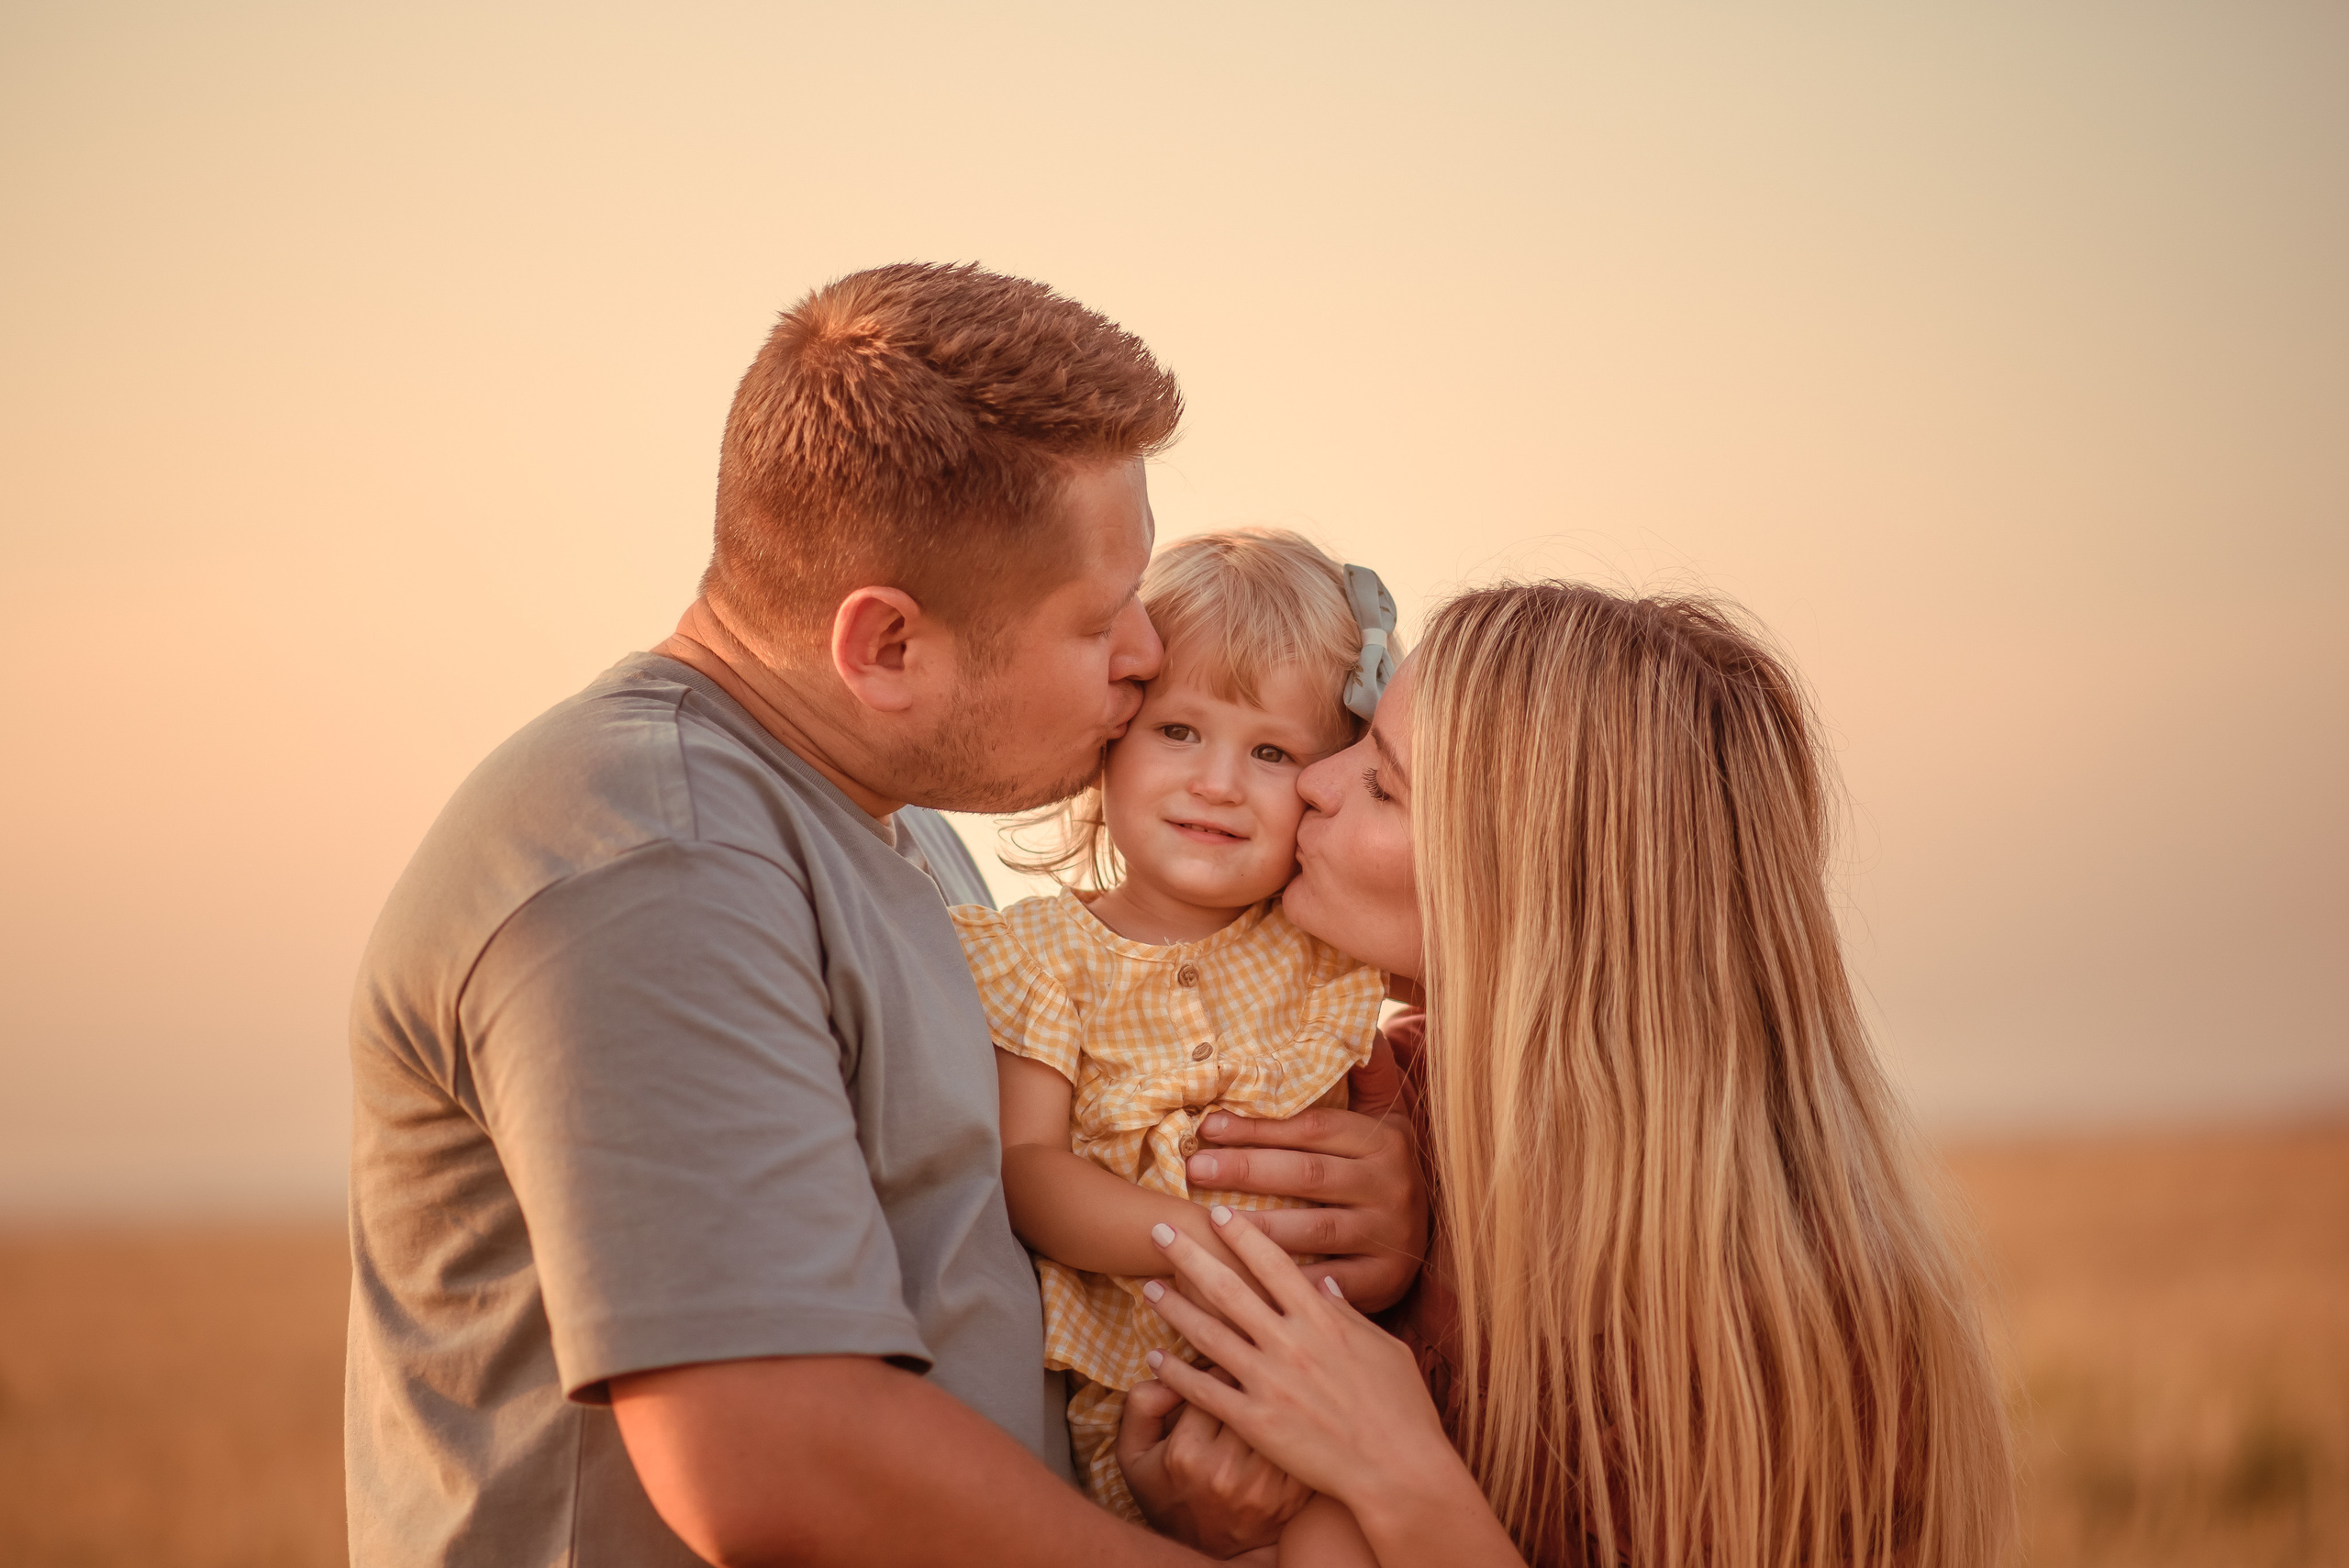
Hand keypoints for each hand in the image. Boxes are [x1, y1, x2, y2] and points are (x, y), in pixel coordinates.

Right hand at [1117, 1371, 1310, 1556]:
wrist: (1202, 1551)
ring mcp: (1261, 1487)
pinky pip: (1297, 1444)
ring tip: (1267, 1394)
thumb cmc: (1166, 1491)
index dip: (1218, 1368)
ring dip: (1274, 1400)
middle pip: (1249, 1397)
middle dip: (1249, 1379)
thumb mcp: (1134, 1452)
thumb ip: (1143, 1405)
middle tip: (1246, 1375)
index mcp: (1186, 1454)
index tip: (1219, 1369)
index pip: (1212, 1383)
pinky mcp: (1288, 1497)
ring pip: (1277, 1417)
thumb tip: (1166, 1370)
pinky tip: (1283, 1421)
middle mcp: (1225, 1471)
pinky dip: (1292, 1427)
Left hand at [1137, 1210, 1457, 1510]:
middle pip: (1227, 1288)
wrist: (1399, 1471)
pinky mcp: (1256, 1422)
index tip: (1216, 1214)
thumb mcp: (1386, 1348)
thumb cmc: (1403, 1409)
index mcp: (1323, 1320)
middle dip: (1189, 1256)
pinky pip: (1205, 1392)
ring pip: (1208, 1335)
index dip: (1241, 1235)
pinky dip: (1175, 1373)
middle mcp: (1290, 1342)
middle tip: (1160, 1232)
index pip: (1272, 1263)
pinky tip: (1152, 1358)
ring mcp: (1270, 1382)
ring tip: (1149, 1287)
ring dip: (1174, 1308)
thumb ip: (1350, 1315)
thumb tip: (1326, 1285)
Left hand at [1184, 1035, 1427, 1310]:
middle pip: (1307, 1175)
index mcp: (1385, 1141)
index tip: (1208, 1126)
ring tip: (1206, 1225)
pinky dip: (1287, 1281)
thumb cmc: (1387, 1169)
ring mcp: (1389, 1236)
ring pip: (1312, 1231)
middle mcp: (1391, 1186)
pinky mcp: (1384, 1282)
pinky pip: (1327, 1283)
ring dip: (1256, 1229)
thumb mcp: (1388, 1118)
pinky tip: (1246, 1278)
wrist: (1439, 1238)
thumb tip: (1364, 1026)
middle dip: (1245, 1170)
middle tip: (1193, 1169)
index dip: (1258, 1127)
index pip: (1312, 1129)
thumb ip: (1371, 1075)